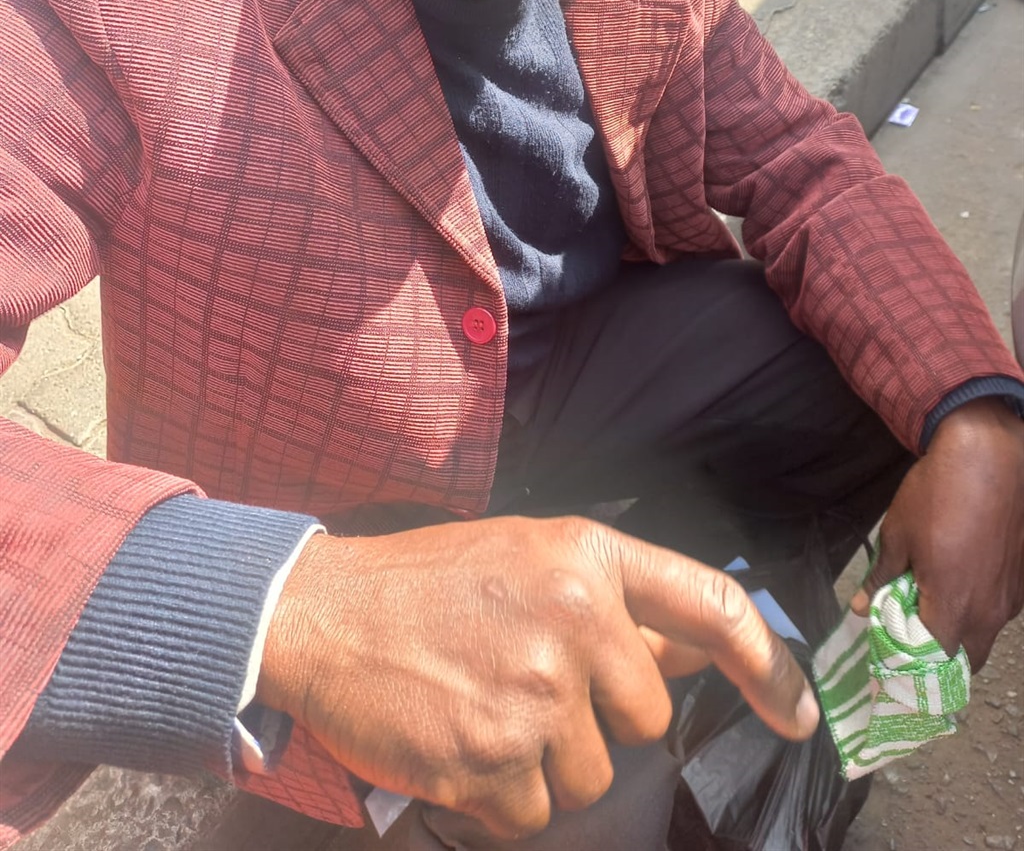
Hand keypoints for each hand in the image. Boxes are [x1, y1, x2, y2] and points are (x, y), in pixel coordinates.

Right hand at [258, 515, 817, 839]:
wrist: (321, 611)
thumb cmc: (427, 581)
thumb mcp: (527, 555)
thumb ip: (610, 600)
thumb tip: (687, 656)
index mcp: (589, 556)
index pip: (711, 610)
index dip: (769, 668)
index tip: (797, 717)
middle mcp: (577, 620)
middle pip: (646, 720)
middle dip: (597, 719)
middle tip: (524, 684)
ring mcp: (537, 695)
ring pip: (590, 777)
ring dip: (543, 761)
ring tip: (480, 706)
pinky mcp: (494, 763)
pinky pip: (533, 814)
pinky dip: (500, 795)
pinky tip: (456, 741)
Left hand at [851, 399, 1023, 669]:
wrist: (990, 456)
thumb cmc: (936, 494)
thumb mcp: (897, 535)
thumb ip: (881, 579)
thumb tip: (861, 608)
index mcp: (954, 607)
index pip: (933, 662)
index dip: (910, 664)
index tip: (890, 654)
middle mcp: (989, 613)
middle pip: (965, 658)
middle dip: (938, 656)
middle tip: (913, 633)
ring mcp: (1011, 598)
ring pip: (985, 634)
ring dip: (961, 631)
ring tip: (934, 603)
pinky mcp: (1022, 579)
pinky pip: (1000, 609)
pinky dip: (979, 607)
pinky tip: (962, 579)